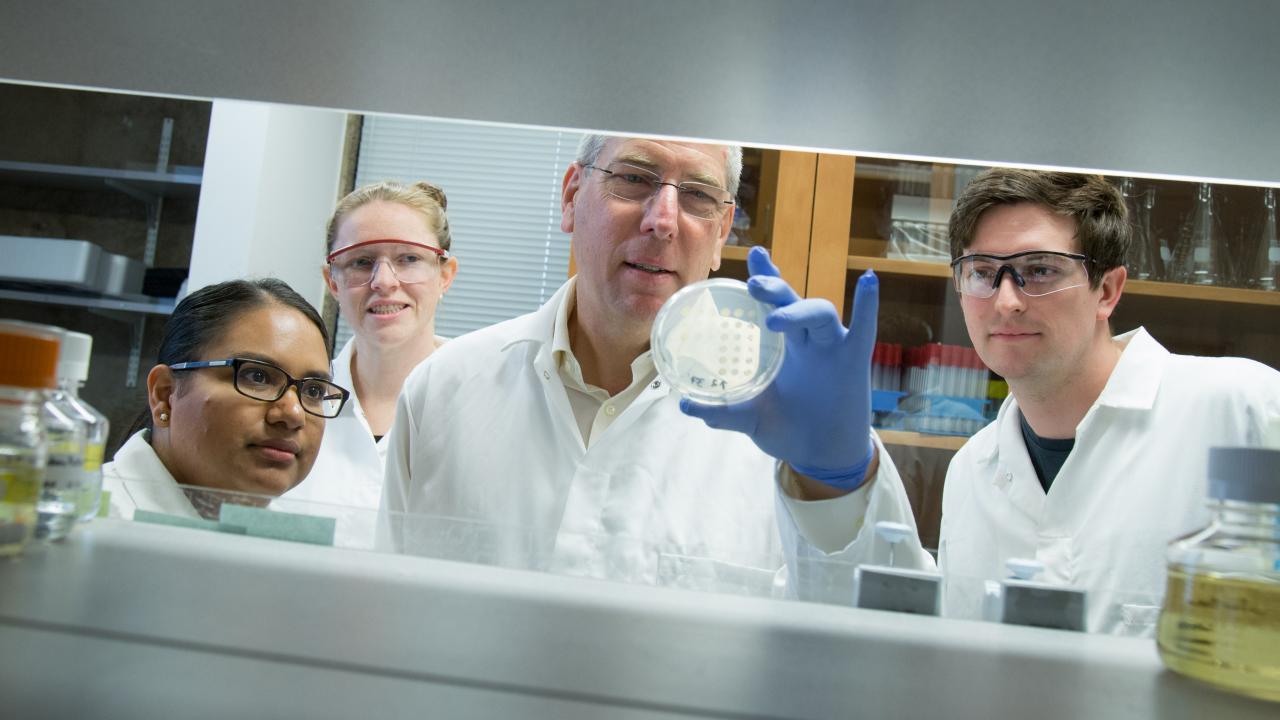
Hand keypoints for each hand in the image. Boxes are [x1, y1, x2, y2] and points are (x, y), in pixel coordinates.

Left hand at [680, 246, 877, 490]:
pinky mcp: (853, 362)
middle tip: (753, 286)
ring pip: (821, 313)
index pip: (771, 302)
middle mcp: (806, 339)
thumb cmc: (788, 429)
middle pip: (791, 300)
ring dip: (799, 310)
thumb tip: (684, 405)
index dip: (765, 276)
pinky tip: (868, 281)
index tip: (754, 254)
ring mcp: (831, 347)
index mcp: (781, 344)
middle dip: (773, 288)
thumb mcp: (751, 419)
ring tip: (775, 320)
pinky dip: (868, 306)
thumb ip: (722, 412)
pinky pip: (864, 330)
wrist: (821, 456)